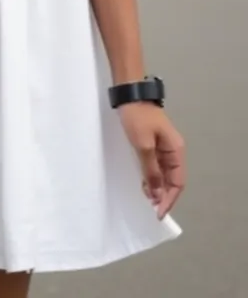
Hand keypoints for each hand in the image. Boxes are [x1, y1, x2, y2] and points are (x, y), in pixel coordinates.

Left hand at [118, 103, 185, 218]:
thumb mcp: (143, 145)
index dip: (170, 199)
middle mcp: (172, 150)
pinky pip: (155, 165)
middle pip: (172, 179)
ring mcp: (162, 146)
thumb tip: (158, 194)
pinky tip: (143, 183)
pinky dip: (150, 176)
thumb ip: (151, 171)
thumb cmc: (137, 118)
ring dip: (156, 187)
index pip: (178, 182)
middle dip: (163, 195)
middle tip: (150, 207)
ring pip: (163, 173)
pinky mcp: (152, 143)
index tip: (158, 212)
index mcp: (176, 150)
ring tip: (145, 197)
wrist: (129, 94)